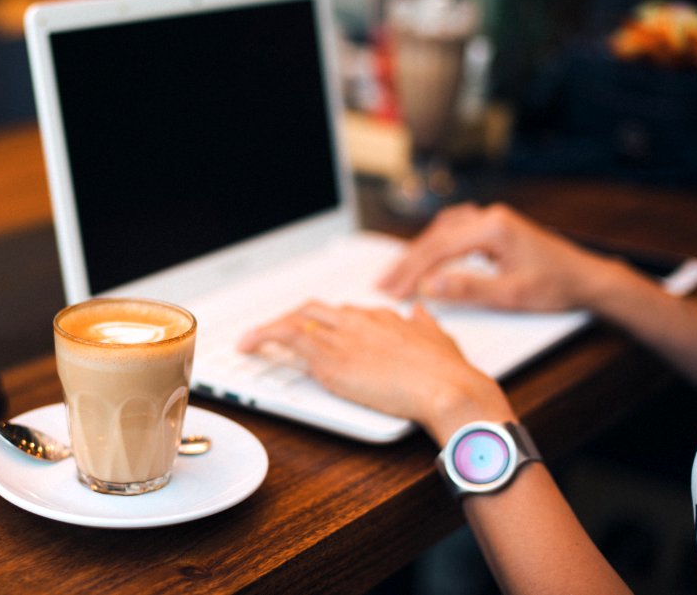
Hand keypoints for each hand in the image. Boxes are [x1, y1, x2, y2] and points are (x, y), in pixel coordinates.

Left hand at [237, 301, 515, 445]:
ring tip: (253, 340)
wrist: (446, 386)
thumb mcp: (439, 338)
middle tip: (280, 333)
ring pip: (296, 319)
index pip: (344, 313)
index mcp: (384, 317)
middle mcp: (359, 319)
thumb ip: (424, 324)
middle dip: (294, 320)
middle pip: (315, 310)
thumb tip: (418, 311)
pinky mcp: (328, 355)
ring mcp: (341, 335)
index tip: (317, 330)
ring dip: (272, 328)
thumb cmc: (448, 372)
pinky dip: (262, 336)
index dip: (327, 323)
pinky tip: (248, 344)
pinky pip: (285, 335)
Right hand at [378, 203, 616, 311]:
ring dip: (418, 253)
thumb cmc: (556, 286)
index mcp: (493, 228)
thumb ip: (467, 289)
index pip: (439, 248)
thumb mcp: (511, 295)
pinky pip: (453, 231)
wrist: (586, 278)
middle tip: (384, 284)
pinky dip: (434, 245)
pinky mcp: (494, 227)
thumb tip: (428, 286)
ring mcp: (491, 219)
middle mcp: (489, 216)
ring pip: (441, 232)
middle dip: (408, 262)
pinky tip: (426, 257)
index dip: (410, 270)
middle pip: (435, 237)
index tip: (391, 289)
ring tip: (398, 274)